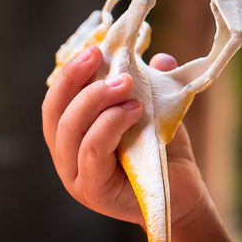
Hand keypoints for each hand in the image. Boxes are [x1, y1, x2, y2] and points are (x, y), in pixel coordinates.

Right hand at [42, 44, 210, 230]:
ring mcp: (76, 176)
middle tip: (103, 57)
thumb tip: (161, 57)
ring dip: (96, 100)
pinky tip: (134, 111)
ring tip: (127, 83)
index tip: (94, 48)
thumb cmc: (164, 153)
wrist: (185, 193)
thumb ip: (153, 87)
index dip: (70, 73)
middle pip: (56, 113)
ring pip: (71, 131)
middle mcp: (67, 156)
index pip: (57, 101)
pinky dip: (110, 126)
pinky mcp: (93, 191)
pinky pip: (92, 152)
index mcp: (74, 135)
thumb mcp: (157, 112)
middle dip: (76, 79)